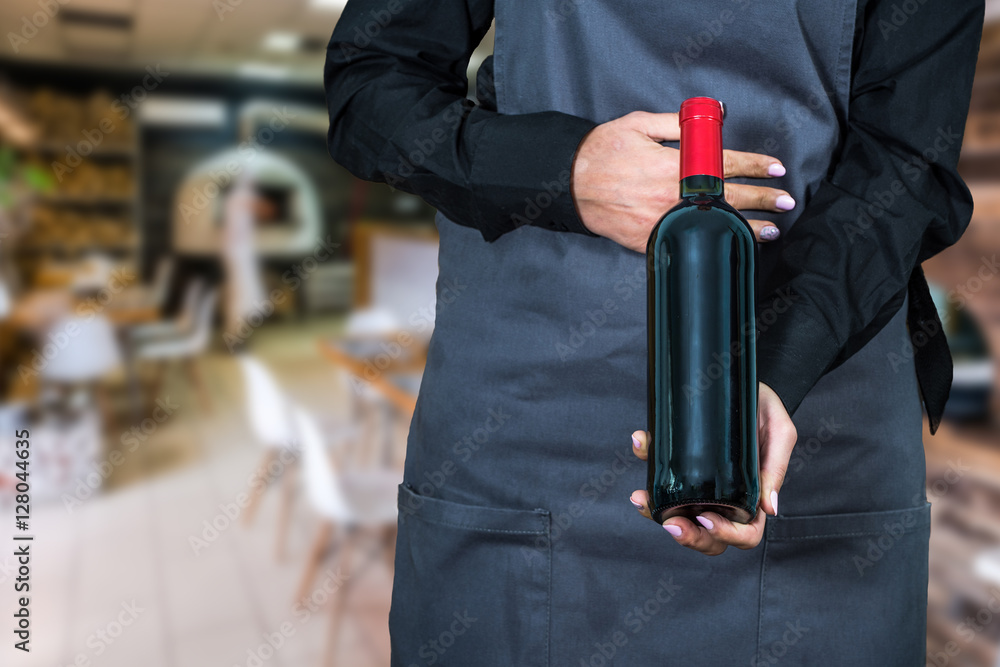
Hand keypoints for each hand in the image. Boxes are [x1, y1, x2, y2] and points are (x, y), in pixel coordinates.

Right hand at [571, 111, 794, 252]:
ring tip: (769, 231)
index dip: (754, 165)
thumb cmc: (601, 152)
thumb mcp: (638, 124)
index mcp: (674, 164)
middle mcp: (673, 194)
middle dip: (762, 199)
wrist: (570, 185)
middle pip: (728, 197)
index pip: (726, 164)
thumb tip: (712, 116)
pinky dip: (710, 243)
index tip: (774, 168)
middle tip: (785, 201)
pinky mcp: (651, 238)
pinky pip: (687, 241)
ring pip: (713, 225)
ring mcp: (663, 219)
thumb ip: (677, 123)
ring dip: (745, 228)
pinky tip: (726, 245)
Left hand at [628, 382, 796, 555]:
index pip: (744, 533)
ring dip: (657, 513)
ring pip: (679, 515)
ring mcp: (699, 485)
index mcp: (752, 496)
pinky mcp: (679, 465)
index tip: (707, 521)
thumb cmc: (764, 408)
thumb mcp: (779, 433)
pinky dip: (646, 465)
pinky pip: (660, 476)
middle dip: (688, 537)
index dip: (726, 535)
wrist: (740, 378)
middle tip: (671, 524)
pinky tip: (640, 446)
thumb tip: (769, 509)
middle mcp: (724, 496)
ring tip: (643, 500)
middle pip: (708, 535)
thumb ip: (775, 468)